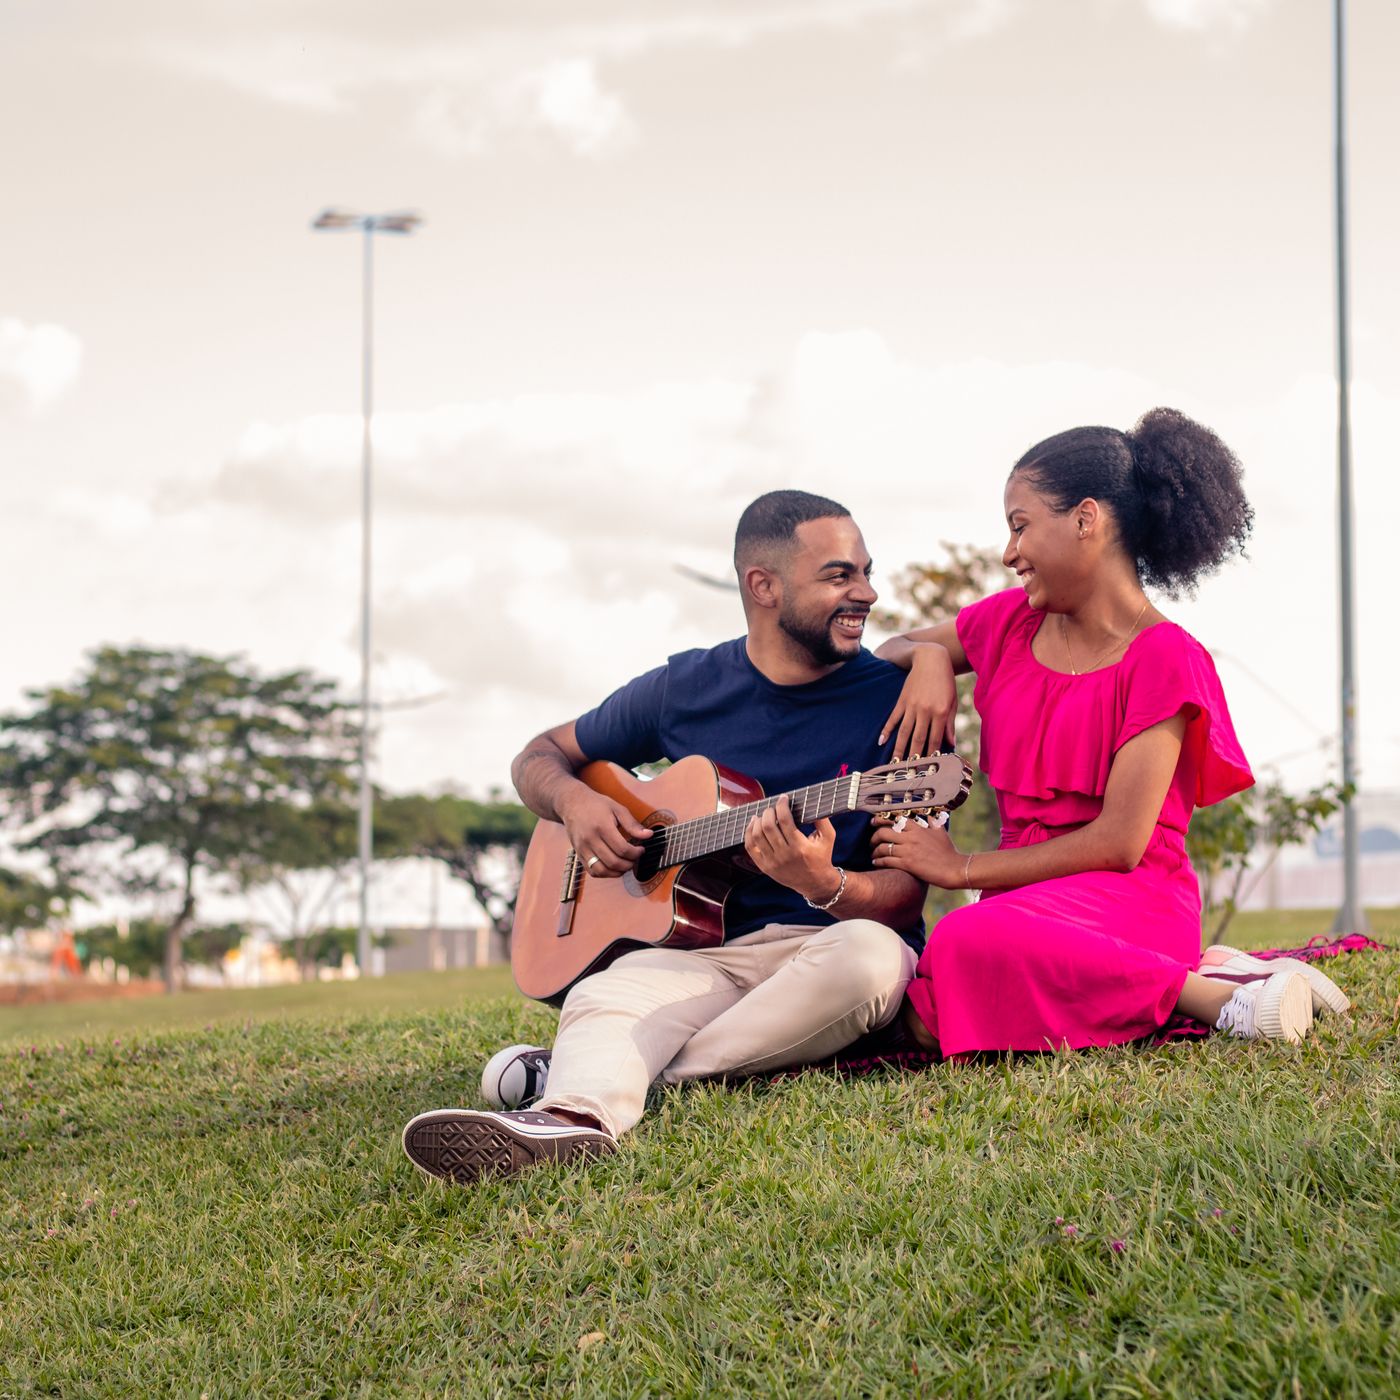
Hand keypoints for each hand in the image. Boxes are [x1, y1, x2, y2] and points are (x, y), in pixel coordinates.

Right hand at [557, 786, 652, 878]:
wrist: (572, 804)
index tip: (641, 850)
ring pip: (602, 870)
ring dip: (618, 872)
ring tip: (626, 865)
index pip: (622, 848)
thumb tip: (649, 835)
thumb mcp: (617, 808)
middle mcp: (590, 839)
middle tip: (635, 858)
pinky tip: (613, 867)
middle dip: (629, 864)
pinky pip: (592, 871)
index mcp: (602, 827)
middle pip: (613, 862)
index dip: (635, 853)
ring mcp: (582, 848)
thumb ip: (632, 824)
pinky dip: (605, 873)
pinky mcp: (579, 854)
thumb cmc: (596, 805)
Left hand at [743, 796, 838, 901]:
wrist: (815, 883)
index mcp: (800, 847)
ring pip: (757, 836)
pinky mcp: (764, 867)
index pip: (785, 820)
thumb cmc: (821, 857)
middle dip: (769, 811)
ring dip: (757, 821)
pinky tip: (753, 824)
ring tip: (762, 814)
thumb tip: (813, 802)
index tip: (783, 798)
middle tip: (773, 807)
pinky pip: (750, 848)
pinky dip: (749, 833)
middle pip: (768, 826)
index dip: (781, 805)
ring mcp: (773, 862)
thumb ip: (822, 820)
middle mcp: (785, 855)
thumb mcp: (828, 838)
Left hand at [871, 816, 964, 888]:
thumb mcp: (940, 832)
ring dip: (875, 851)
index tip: (873, 822)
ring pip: (883, 847)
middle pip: (884, 832)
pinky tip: (875, 863)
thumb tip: (929, 815)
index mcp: (918, 828)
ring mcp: (908, 850)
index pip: (894, 819)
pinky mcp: (907, 864)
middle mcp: (911, 837)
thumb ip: (933, 822)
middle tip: (871, 841)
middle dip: (874, 836)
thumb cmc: (948, 851)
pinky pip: (887, 861)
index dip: (880, 819)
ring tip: (873, 854)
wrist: (953, 868)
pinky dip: (878, 861)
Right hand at [878, 643, 957, 759]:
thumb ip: (950, 723)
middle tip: (908, 773)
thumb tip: (951, 743)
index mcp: (941, 712)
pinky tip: (881, 741)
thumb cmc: (945, 682)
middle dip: (913, 757)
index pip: (935, 739)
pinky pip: (893, 718)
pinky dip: (887, 730)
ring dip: (898, 749)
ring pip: (904, 732)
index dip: (931, 755)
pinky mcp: (902, 700)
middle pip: (918, 739)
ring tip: (893, 763)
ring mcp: (912, 706)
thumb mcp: (952, 701)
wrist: (931, 659)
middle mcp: (925, 711)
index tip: (927, 769)